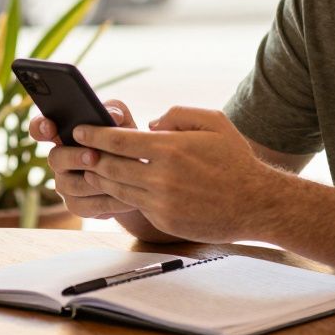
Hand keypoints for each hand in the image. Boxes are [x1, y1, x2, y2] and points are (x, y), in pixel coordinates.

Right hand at [29, 100, 138, 219]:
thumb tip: (113, 115)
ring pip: (70, 185)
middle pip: (55, 158)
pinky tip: (125, 196)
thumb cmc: (125, 144)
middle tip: (93, 156)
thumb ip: (116, 112)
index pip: (40, 128)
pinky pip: (85, 206)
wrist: (140, 178)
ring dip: (94, 181)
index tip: (50, 127)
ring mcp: (65, 183)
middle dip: (74, 157)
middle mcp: (60, 158)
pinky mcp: (76, 205)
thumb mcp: (124, 123)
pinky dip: (107, 201)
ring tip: (117, 177)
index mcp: (64, 134)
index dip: (40, 127)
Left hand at [74, 106, 279, 242]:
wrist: (256, 203)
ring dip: (101, 177)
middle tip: (77, 148)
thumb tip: (150, 124)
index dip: (94, 134)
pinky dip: (123, 195)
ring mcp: (162, 202)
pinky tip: (116, 187)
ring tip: (92, 167)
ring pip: (117, 188)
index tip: (79, 130)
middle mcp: (162, 177)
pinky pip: (135, 205)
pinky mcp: (165, 220)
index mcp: (170, 148)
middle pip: (110, 166)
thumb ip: (178, 114)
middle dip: (90, 156)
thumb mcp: (213, 122)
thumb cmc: (234, 159)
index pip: (118, 140)